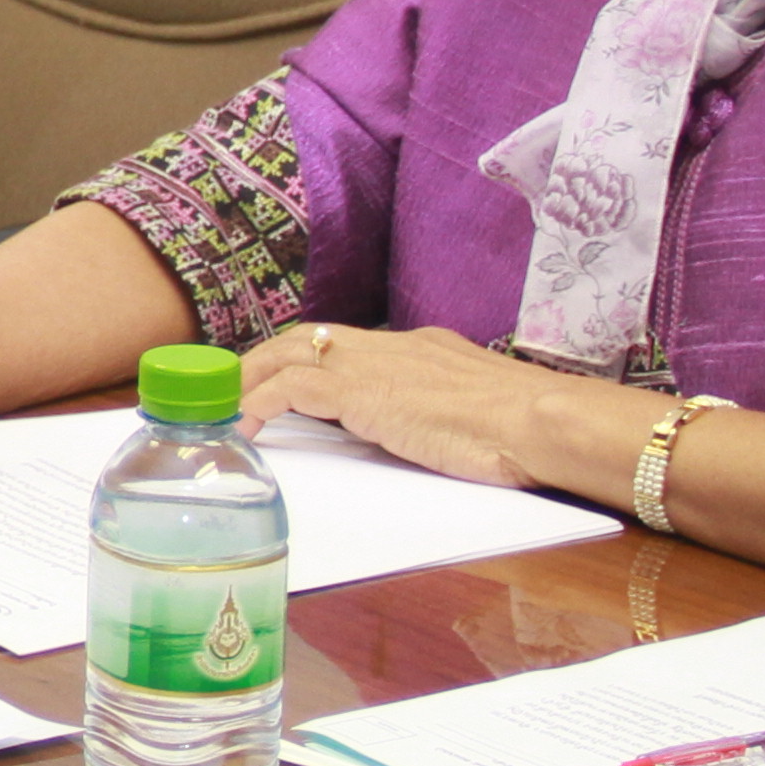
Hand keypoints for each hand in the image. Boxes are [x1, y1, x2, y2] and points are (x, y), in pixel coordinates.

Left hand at [238, 319, 590, 491]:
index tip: (275, 378)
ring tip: (221, 408)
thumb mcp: (473, 410)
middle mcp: (391, 346)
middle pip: (306, 337)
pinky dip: (259, 404)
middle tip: (230, 388)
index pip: (344, 340)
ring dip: (248, 379)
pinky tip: (243, 428)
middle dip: (262, 360)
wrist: (543, 422)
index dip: (302, 357)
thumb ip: (439, 410)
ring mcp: (375, 366)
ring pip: (289, 353)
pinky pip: (291, 389)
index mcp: (418, 347)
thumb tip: (425, 428)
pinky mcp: (364, 393)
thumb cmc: (524, 429)